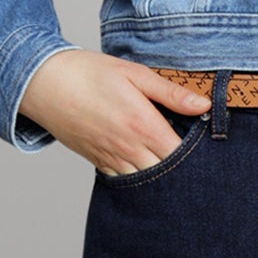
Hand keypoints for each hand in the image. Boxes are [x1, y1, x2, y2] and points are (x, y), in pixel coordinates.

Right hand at [18, 48, 209, 173]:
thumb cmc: (88, 73)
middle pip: (168, 175)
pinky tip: (152, 176)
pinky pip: (126, 183)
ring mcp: (112, 159)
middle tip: (202, 173)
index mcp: (142, 124)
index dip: (200, 158)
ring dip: (164, 182)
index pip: (182, 154)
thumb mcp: (134, 74)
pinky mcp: (99, 163)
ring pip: (147, 184)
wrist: (44, 84)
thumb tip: (204, 106)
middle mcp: (129, 148)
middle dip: (185, 174)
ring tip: (181, 178)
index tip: (213, 154)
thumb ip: (170, 93)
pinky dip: (141, 183)